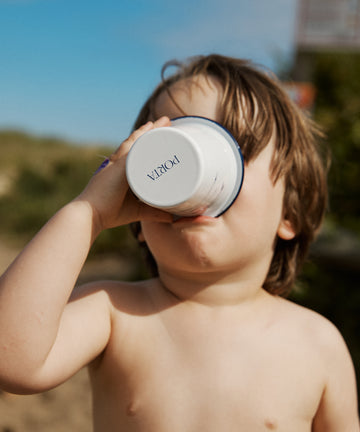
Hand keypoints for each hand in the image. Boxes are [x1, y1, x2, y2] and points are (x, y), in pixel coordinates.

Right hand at [75, 116, 172, 234]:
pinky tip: (152, 127)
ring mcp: (117, 161)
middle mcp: (117, 163)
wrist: (89, 215)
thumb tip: (172, 218)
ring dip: (150, 129)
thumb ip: (155, 213)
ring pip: (136, 140)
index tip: (161, 137)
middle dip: (152, 132)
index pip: (136, 153)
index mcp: (120, 171)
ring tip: (164, 121)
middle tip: (167, 122)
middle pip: (137, 142)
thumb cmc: (109, 213)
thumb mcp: (138, 211)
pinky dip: (142, 135)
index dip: (147, 143)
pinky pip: (132, 145)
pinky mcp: (118, 164)